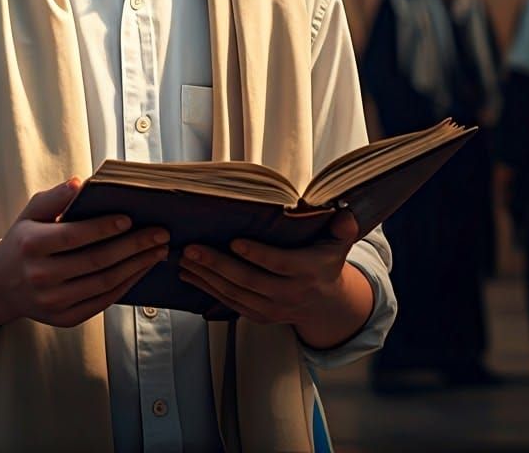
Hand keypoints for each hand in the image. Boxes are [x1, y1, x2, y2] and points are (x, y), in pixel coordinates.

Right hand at [0, 178, 168, 328]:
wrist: (2, 284)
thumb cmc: (24, 240)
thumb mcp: (31, 212)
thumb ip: (55, 197)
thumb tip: (79, 182)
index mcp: (31, 245)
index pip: (73, 236)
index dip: (103, 228)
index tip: (129, 218)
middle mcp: (40, 276)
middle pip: (95, 261)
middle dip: (133, 246)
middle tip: (159, 233)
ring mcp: (53, 301)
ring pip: (104, 283)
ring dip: (137, 266)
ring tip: (158, 250)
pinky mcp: (65, 318)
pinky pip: (102, 301)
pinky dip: (126, 285)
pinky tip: (141, 269)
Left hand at [178, 211, 371, 341]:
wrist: (326, 306)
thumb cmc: (325, 263)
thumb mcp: (339, 245)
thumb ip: (342, 229)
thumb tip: (344, 212)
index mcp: (308, 272)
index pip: (280, 265)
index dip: (258, 255)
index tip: (234, 241)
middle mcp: (289, 294)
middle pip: (250, 281)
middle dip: (218, 265)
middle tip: (193, 248)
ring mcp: (272, 308)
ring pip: (235, 294)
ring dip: (207, 277)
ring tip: (184, 258)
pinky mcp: (259, 316)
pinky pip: (230, 303)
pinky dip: (207, 289)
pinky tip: (189, 275)